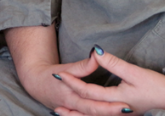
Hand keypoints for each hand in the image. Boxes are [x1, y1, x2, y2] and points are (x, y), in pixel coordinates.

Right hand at [17, 54, 131, 114]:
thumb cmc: (50, 75)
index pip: (93, 103)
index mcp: (71, 96)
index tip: (125, 104)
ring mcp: (72, 112)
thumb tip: (97, 55)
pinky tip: (110, 115)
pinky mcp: (74, 113)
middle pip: (95, 114)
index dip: (109, 105)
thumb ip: (82, 66)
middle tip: (128, 110)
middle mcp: (72, 107)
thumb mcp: (66, 68)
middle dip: (112, 113)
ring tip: (123, 113)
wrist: (35, 84)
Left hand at [52, 46, 164, 115]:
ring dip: (76, 115)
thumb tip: (95, 52)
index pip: (88, 92)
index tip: (58, 74)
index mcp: (116, 100)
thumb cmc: (157, 87)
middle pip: (86, 109)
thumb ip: (113, 63)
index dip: (72, 82)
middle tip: (53, 97)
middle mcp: (116, 112)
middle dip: (69, 103)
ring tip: (59, 112)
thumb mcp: (134, 72)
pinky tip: (83, 114)